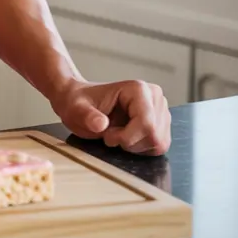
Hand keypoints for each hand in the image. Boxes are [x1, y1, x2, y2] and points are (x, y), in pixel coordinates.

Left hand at [50, 78, 170, 155]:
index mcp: (138, 89)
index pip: (147, 124)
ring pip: (159, 143)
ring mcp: (160, 110)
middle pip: (155, 136)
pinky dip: (141, 148)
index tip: (107, 136)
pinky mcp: (161, 123)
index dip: (127, 137)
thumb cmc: (79, 103)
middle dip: (131, 142)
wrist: (80, 103)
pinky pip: (159, 146)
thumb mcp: (76, 110)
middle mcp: (154, 97)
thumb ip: (87, 116)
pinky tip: (126, 138)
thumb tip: (101, 124)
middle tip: (111, 135)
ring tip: (117, 134)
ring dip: (135, 146)